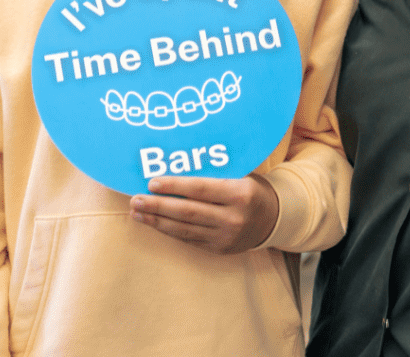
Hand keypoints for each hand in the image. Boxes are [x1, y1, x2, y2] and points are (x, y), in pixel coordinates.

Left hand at [129, 173, 279, 254]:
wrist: (273, 219)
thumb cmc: (251, 189)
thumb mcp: (242, 174)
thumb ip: (216, 171)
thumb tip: (178, 161)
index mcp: (239, 193)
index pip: (200, 188)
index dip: (174, 186)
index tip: (152, 182)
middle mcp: (232, 217)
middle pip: (187, 211)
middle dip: (157, 206)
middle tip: (135, 200)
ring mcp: (225, 237)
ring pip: (184, 229)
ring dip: (157, 221)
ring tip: (137, 213)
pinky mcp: (218, 249)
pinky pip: (188, 239)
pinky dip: (169, 231)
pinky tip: (154, 223)